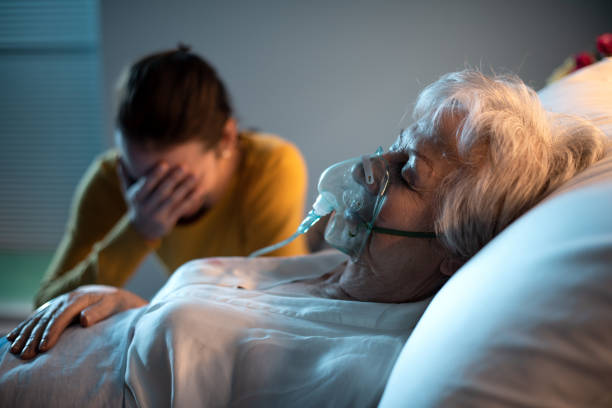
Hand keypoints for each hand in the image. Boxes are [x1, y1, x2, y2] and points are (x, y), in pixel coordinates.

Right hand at [6, 285, 146, 359]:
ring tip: (16, 350)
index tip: (44, 347)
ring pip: (38, 319)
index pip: (62, 316)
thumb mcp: (113, 305)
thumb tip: (84, 319)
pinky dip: (24, 327)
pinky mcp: (53, 308)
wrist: (113, 295)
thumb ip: (99, 312)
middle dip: (34, 337)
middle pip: (46, 319)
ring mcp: (57, 303)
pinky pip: (36, 317)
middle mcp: (65, 299)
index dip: (52, 332)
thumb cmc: (115, 304)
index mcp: (79, 298)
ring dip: (25, 335)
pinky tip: (13, 338)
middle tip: (26, 355)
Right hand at [118, 161, 203, 239]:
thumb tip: (118, 155)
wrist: (142, 230)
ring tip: (194, 176)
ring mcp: (158, 215)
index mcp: (136, 197)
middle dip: (173, 179)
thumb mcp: (128, 191)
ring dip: (185, 187)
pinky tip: (199, 190)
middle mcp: (146, 207)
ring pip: (173, 200)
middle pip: (161, 192)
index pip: (146, 185)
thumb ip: (125, 174)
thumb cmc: (137, 204)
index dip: (155, 175)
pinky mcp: (168, 221)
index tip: (164, 163)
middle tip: (184, 166)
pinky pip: (181, 209)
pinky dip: (191, 199)